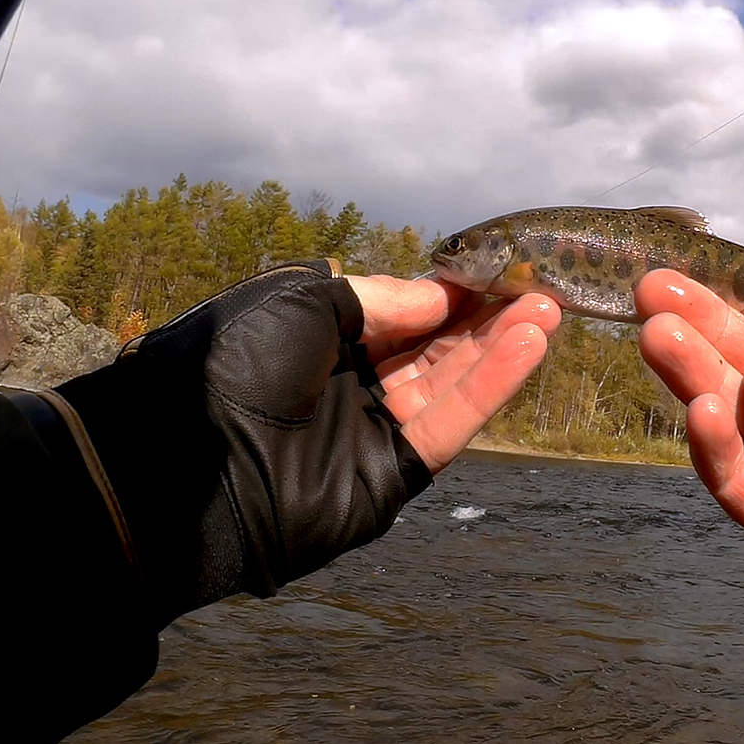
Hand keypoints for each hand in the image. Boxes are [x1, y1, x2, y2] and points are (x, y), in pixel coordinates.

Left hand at [53, 262, 557, 617]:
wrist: (195, 462)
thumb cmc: (232, 364)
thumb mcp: (301, 300)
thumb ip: (377, 296)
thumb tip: (437, 297)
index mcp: (316, 340)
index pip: (400, 314)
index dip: (448, 292)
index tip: (496, 267)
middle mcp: (347, 385)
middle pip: (433, 349)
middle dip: (486, 318)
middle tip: (539, 286)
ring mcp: (371, 433)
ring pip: (449, 385)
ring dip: (500, 347)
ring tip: (548, 310)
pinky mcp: (392, 476)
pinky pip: (448, 425)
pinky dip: (489, 386)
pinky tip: (526, 346)